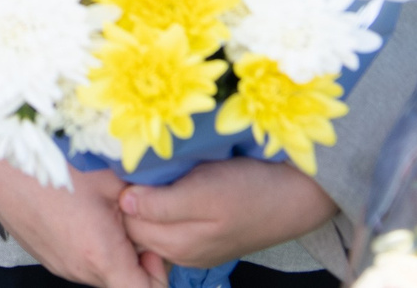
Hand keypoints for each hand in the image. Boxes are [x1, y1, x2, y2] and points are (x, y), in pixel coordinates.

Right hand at [0, 157, 166, 287]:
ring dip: (111, 250)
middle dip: (135, 257)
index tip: (154, 246)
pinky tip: (81, 210)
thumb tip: (168, 204)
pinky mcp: (45, 255)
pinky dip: (88, 244)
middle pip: (122, 281)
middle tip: (132, 220)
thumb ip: (145, 200)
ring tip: (105, 211)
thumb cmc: (54, 166)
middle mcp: (80, 270)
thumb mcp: (112, 178)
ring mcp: (60, 264)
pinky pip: (78, 260)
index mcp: (102, 256)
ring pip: (100, 270)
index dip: (158, 274)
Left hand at [118, 158, 337, 270]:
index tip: (124, 164)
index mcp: (178, 243)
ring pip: (150, 226)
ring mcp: (193, 249)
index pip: (126, 220)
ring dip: (146, 202)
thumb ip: (162, 204)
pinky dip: (163, 207)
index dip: (122, 191)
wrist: (294, 198)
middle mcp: (181, 253)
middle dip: (130, 198)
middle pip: (134, 226)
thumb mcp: (204, 191)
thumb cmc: (250, 189)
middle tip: (134, 165)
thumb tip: (125, 202)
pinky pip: (169, 225)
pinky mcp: (203, 240)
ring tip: (153, 175)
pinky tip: (170, 189)